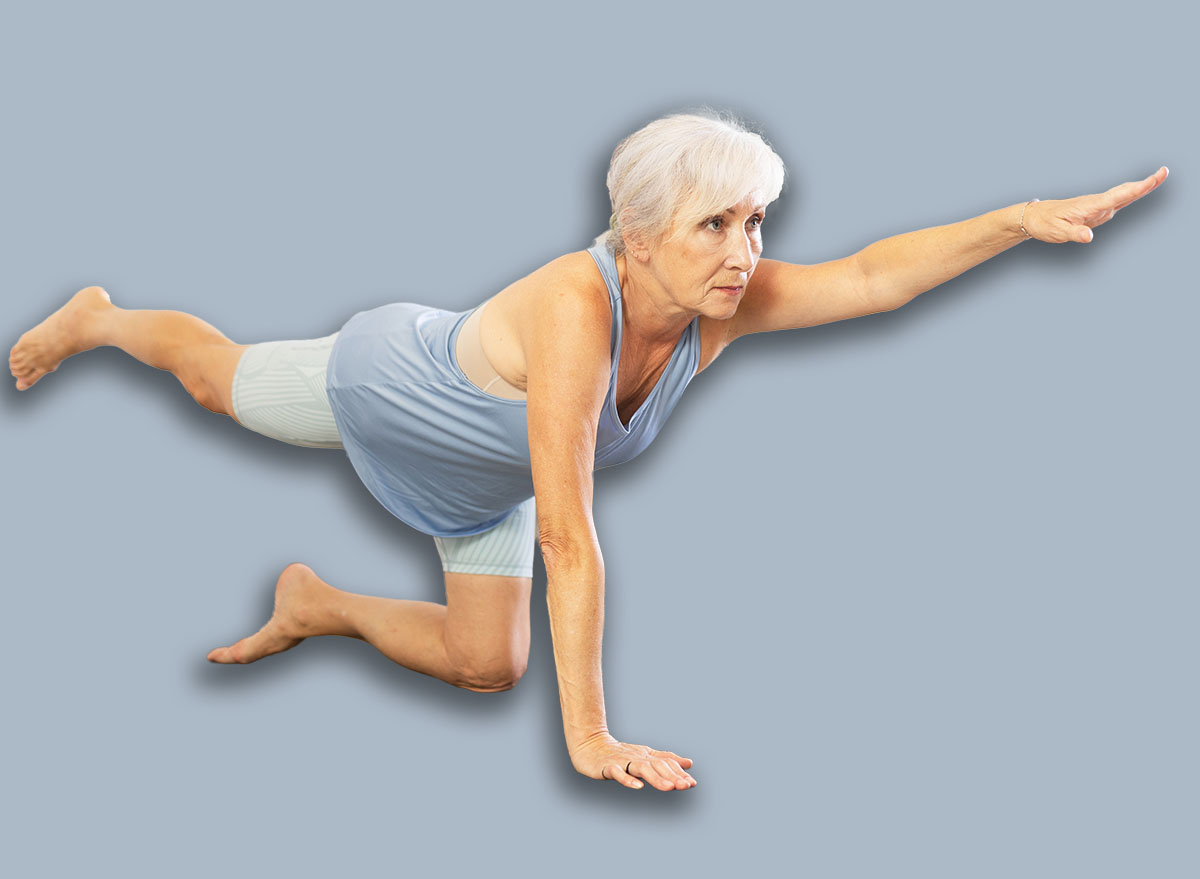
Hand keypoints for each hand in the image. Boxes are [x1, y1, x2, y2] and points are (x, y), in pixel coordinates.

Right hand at [569, 731, 696, 790]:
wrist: (589, 745)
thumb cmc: (619, 753)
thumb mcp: (645, 755)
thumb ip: (666, 759)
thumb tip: (689, 763)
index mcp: (646, 755)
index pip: (665, 762)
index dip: (679, 772)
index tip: (692, 783)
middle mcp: (637, 757)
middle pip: (657, 765)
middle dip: (672, 776)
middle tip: (686, 786)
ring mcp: (622, 761)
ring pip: (641, 768)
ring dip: (656, 778)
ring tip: (669, 788)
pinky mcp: (608, 767)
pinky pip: (618, 773)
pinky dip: (628, 779)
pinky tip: (638, 786)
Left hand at [1023, 166, 1167, 243]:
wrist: (1033, 217)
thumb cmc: (1044, 224)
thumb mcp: (1057, 232)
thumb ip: (1074, 234)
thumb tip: (1089, 237)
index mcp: (1090, 206)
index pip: (1119, 195)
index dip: (1139, 187)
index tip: (1156, 176)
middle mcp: (1096, 203)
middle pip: (1125, 192)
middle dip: (1145, 183)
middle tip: (1164, 172)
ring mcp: (1097, 207)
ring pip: (1122, 195)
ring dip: (1140, 188)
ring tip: (1157, 179)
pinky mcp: (1095, 211)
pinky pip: (1116, 201)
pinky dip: (1130, 195)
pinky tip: (1137, 192)